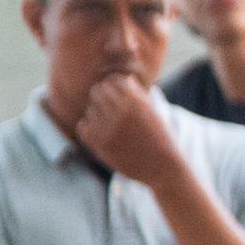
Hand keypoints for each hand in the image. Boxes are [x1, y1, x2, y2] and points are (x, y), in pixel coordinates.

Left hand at [72, 71, 186, 189]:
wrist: (162, 166)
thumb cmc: (158, 136)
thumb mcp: (151, 110)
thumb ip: (136, 93)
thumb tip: (120, 78)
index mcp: (136, 101)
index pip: (112, 80)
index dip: (115, 86)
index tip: (120, 97)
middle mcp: (121, 112)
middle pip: (97, 91)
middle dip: (102, 97)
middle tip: (111, 109)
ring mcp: (108, 128)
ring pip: (89, 109)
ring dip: (97, 114)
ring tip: (111, 125)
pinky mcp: (99, 144)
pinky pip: (82, 125)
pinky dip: (89, 127)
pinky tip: (102, 133)